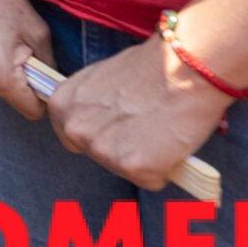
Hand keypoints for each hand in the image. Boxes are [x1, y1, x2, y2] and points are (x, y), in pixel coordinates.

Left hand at [48, 36, 233, 191]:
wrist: (186, 68)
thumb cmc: (151, 67)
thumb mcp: (101, 78)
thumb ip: (90, 103)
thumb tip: (99, 123)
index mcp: (62, 105)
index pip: (71, 136)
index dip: (101, 132)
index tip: (118, 123)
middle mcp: (75, 129)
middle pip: (97, 156)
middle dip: (119, 147)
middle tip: (145, 123)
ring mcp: (102, 150)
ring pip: (122, 169)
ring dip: (142, 157)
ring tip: (159, 127)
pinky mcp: (132, 167)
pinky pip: (149, 179)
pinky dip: (163, 167)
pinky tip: (169, 141)